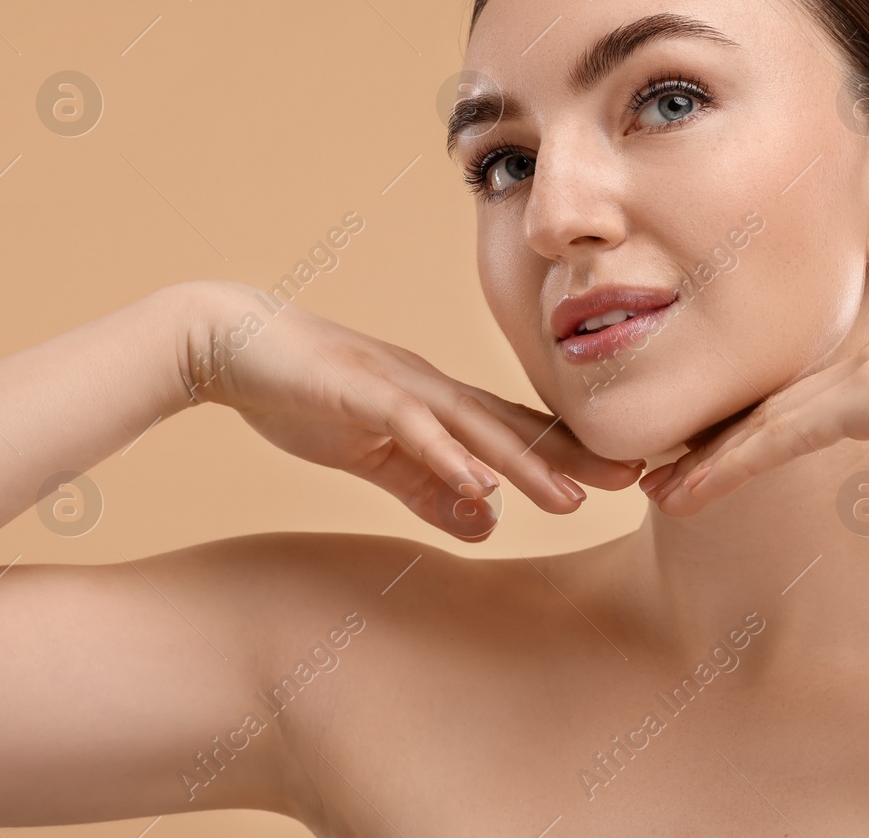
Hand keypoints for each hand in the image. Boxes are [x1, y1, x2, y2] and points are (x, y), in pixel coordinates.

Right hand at [179, 280, 643, 538]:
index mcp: (441, 403)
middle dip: (574, 456)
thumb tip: (487, 523)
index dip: (571, 456)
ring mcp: (399, 386)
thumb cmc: (309, 395)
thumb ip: (429, 489)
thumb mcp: (377, 455)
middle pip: (514, 427)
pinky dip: (445, 456)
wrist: (233, 345)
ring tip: (573, 497)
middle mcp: (433, 388)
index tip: (628, 477)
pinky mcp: (359, 394)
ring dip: (525, 464)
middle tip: (635, 479)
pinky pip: (410, 429)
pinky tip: (477, 485)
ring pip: (475, 428)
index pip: (518, 432)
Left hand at [640, 305, 868, 514]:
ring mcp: (853, 374)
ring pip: (754, 423)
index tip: (700, 452)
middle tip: (651, 470)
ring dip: (699, 459)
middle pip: (760, 407)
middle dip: (703, 439)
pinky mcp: (860, 397)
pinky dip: (726, 467)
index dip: (741, 427)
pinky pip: (775, 440)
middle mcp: (853, 361)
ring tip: (650, 489)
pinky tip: (685, 492)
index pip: (793, 400)